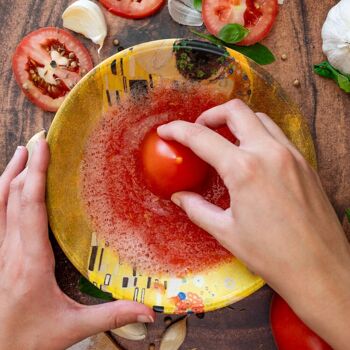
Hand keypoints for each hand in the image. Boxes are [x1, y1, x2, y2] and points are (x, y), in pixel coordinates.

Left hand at [0, 137, 154, 349]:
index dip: (37, 175)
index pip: (32, 208)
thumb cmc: (29, 339)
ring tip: (22, 152)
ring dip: (9, 176)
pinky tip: (5, 184)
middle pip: (14, 198)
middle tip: (38, 141)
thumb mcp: (72, 328)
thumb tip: (147, 310)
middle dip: (27, 166)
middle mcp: (10, 252)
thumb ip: (110, 315)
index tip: (42, 148)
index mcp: (31, 263)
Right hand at [158, 99, 349, 349]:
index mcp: (244, 170)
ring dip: (237, 121)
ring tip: (224, 140)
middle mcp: (269, 153)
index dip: (177, 130)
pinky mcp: (305, 163)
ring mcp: (291, 155)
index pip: (201, 137)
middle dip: (210, 114)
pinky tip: (250, 155)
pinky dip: (258, 134)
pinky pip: (277, 135)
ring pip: (260, 118)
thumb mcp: (226, 232)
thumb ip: (197, 208)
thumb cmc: (271, 255)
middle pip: (236, 111)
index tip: (165, 130)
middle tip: (198, 130)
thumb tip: (179, 197)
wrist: (320, 269)